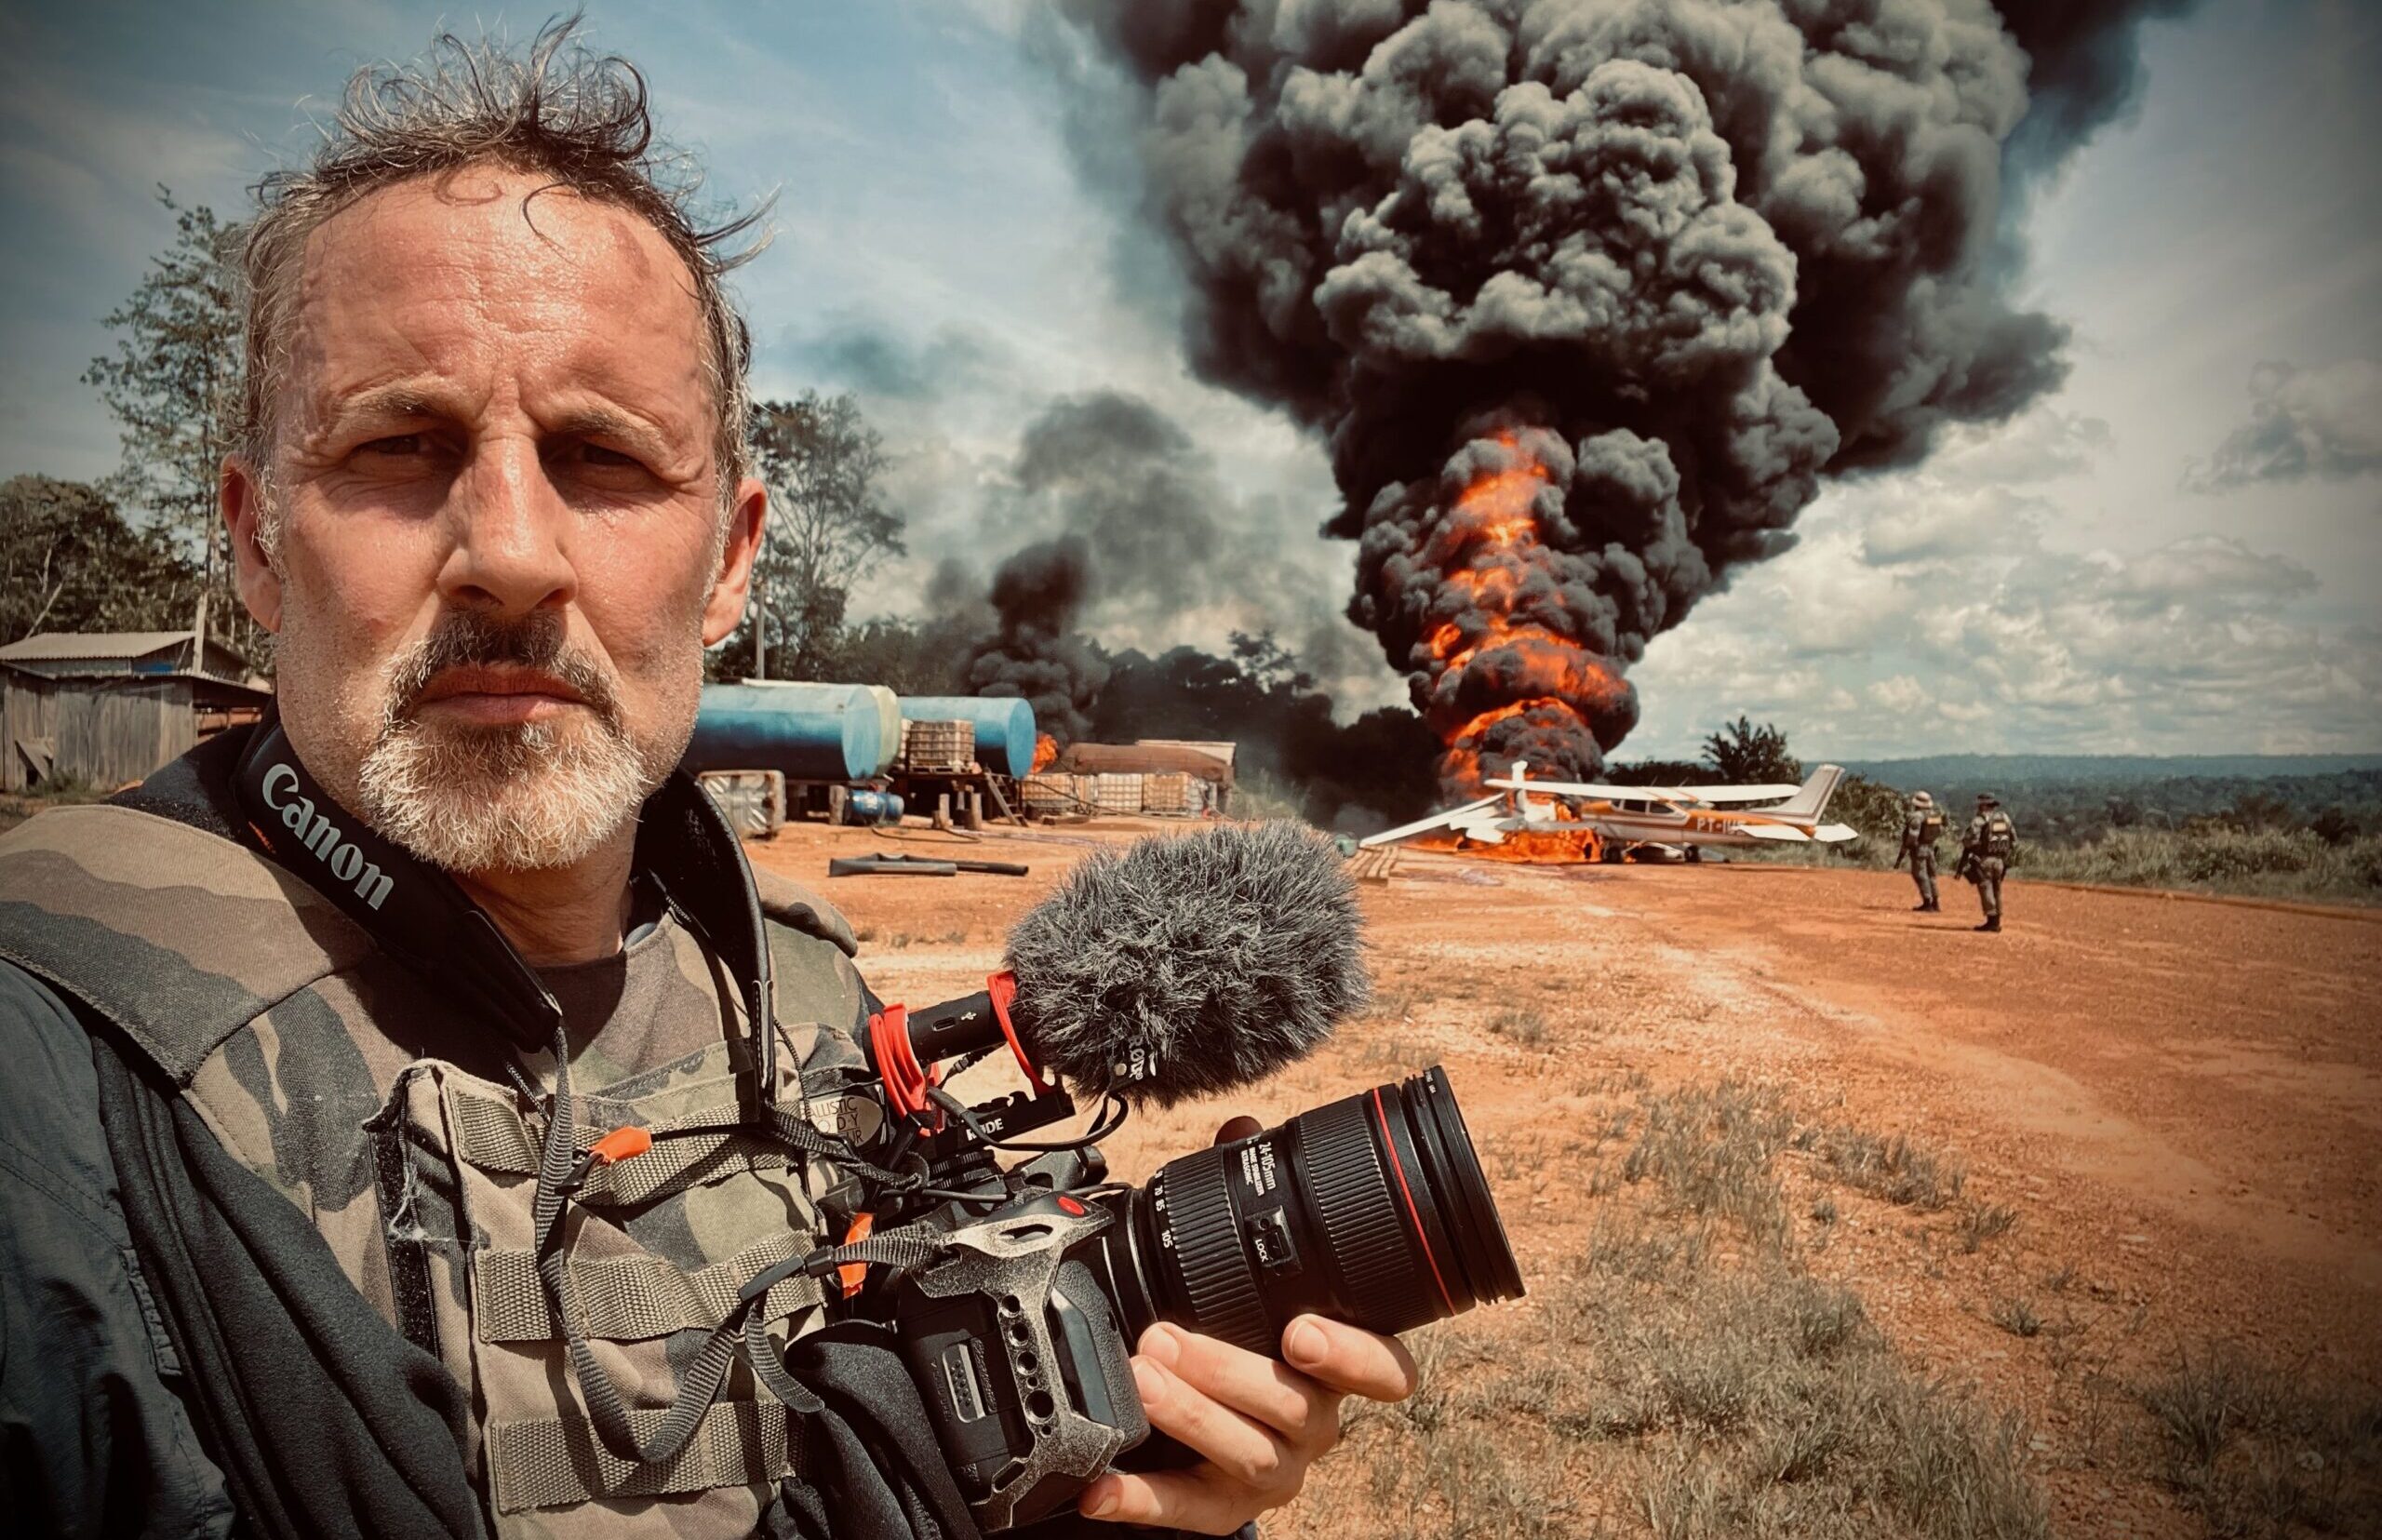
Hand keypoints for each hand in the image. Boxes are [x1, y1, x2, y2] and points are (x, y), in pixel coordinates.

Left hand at [1076, 1117, 1421, 1533]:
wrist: (1208, 1432)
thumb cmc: (1244, 1340)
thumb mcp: (1250, 1275)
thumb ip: (1249, 1201)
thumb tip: (1242, 1129)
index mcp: (1336, 1364)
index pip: (1385, 1369)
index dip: (1357, 1355)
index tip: (1303, 1329)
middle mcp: (1315, 1420)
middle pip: (1295, 1405)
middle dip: (1229, 1368)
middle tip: (1167, 1336)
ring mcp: (1272, 1469)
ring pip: (1250, 1455)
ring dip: (1191, 1416)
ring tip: (1141, 1378)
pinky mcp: (1222, 1510)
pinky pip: (1188, 1513)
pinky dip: (1142, 1500)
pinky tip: (1102, 1487)